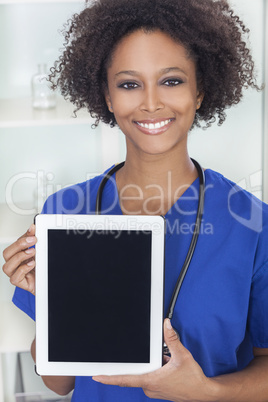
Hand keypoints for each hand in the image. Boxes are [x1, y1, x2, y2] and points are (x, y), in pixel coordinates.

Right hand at [2, 224, 36, 294]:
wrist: (47, 282)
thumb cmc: (41, 268)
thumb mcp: (39, 252)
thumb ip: (34, 241)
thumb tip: (33, 228)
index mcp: (18, 254)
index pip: (15, 243)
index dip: (23, 235)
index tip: (33, 229)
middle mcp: (14, 264)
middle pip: (6, 253)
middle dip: (19, 245)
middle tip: (33, 240)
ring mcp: (15, 273)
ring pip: (7, 266)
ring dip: (20, 257)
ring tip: (32, 253)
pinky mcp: (19, 283)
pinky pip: (14, 278)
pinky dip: (23, 269)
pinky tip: (32, 264)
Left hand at [93, 319, 216, 400]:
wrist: (203, 393)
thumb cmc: (193, 379)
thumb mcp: (182, 356)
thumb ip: (172, 339)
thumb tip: (166, 325)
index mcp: (151, 381)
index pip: (125, 379)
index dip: (109, 378)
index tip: (97, 376)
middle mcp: (149, 388)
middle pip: (136, 372)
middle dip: (141, 362)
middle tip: (155, 357)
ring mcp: (154, 390)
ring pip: (144, 374)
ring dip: (152, 365)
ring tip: (167, 362)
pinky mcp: (158, 390)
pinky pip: (151, 377)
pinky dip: (156, 369)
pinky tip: (167, 365)